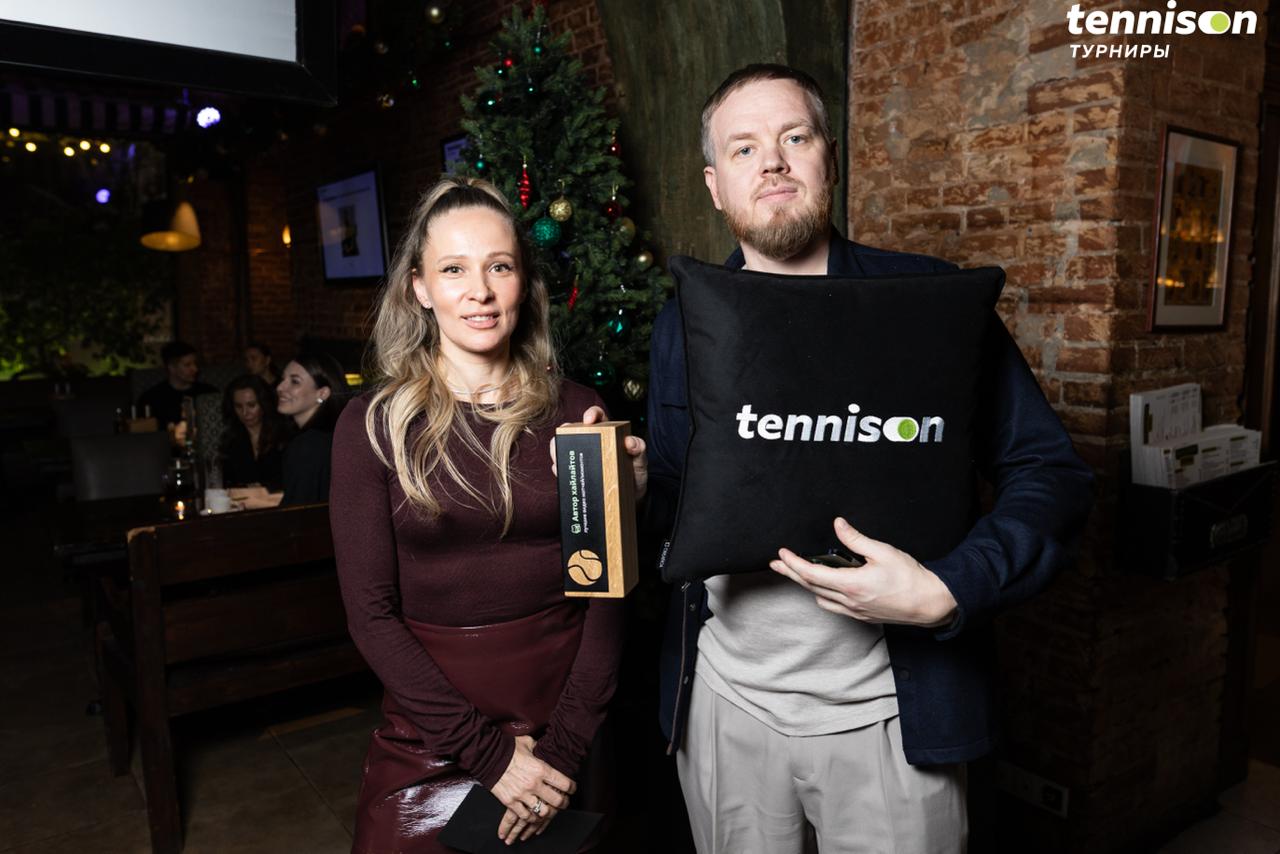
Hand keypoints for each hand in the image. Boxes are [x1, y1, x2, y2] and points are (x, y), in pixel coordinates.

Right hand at [491, 735, 574, 843]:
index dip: (572, 788)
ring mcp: (522, 795)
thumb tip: (545, 747)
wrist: (487, 756)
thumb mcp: (528, 743)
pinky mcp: (511, 802)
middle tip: (563, 802)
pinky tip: (533, 814)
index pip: (565, 784)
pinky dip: (531, 817)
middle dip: (563, 803)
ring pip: (542, 812)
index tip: (572, 789)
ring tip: (548, 809)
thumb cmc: (508, 748)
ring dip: (547, 811)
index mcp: (541, 769)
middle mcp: (534, 784)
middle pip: (557, 801)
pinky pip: (525, 816)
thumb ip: (539, 747)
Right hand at [548, 406, 648, 500]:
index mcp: (608, 432)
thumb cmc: (635, 474)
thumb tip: (629, 442)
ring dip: (557, 451)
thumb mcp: (640, 461)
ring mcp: (582, 458)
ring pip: (563, 448)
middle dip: (564, 433)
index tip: (589, 420)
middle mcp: (592, 442)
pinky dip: (559, 469)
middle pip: (572, 430)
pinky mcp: (577, 472)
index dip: (591, 414)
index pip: (597, 416)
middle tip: (564, 443)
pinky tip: (560, 472)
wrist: (631, 497)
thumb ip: (639, 449)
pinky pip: (563, 468)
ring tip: (559, 459)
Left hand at [769, 517, 957, 627]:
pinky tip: (821, 589)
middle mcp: (848, 601)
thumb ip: (856, 539)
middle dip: (790, 574)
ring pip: (820, 598)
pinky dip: (821, 595)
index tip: (782, 553)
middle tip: (775, 565)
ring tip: (795, 574)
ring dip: (805, 585)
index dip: (793, 563)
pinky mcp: (861, 616)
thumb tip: (838, 524)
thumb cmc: (910, 577)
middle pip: (810, 587)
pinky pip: (833, 607)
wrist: (930, 603)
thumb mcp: (883, 551)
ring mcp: (854, 611)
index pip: (812, 574)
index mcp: (850, 584)